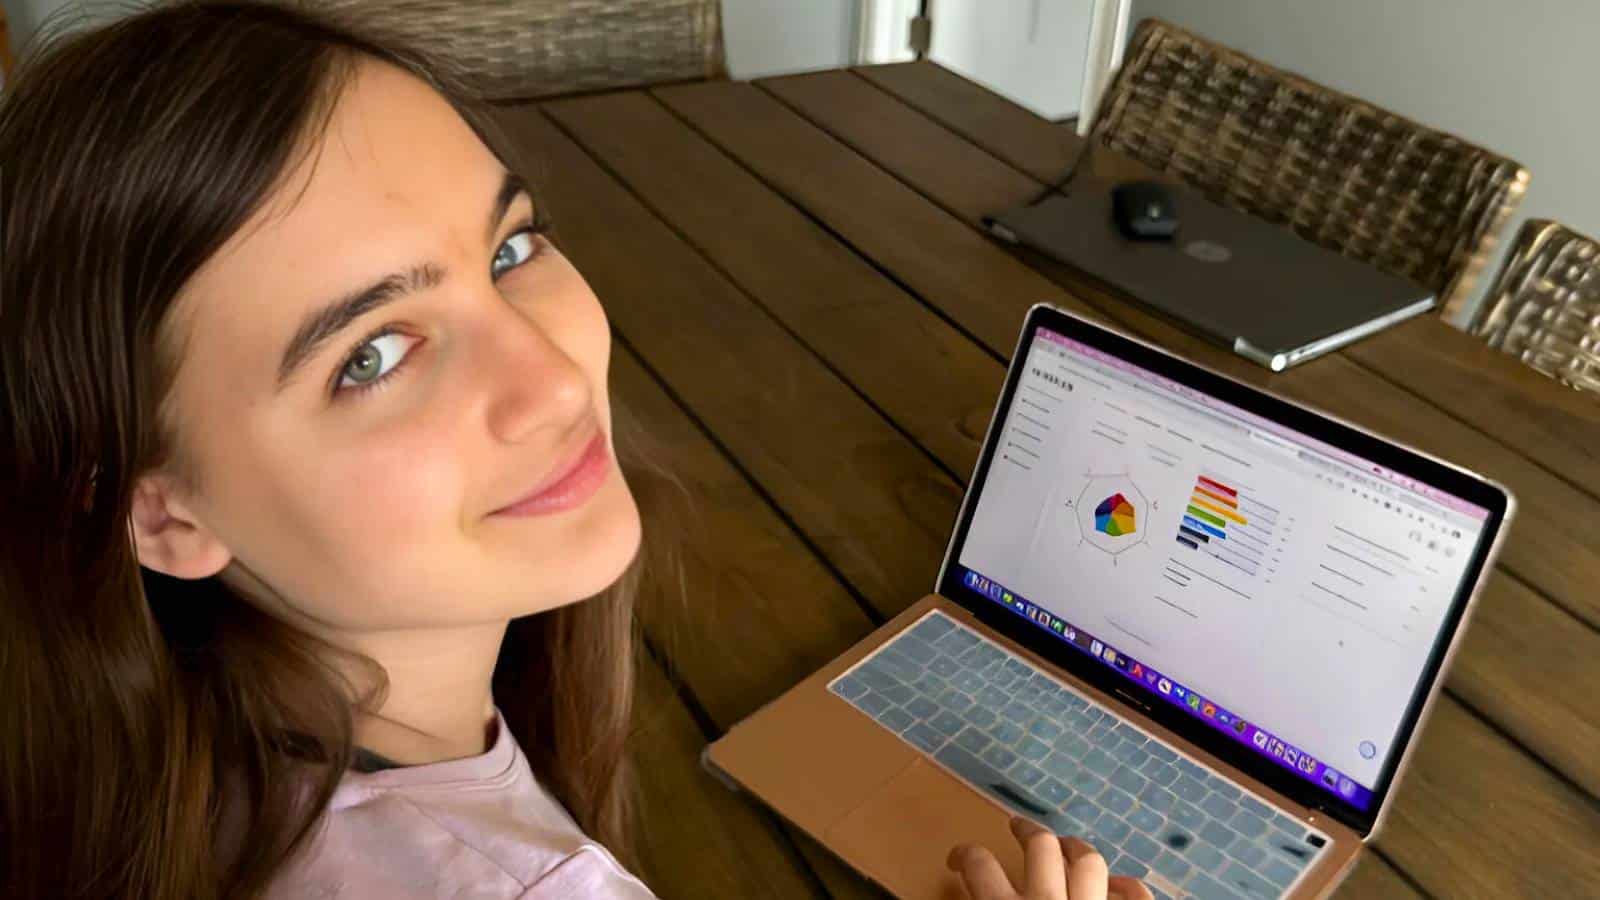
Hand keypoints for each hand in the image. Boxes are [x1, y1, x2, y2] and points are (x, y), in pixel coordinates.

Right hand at [947, 816, 1154, 899]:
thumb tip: (972, 893)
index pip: (979, 866)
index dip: (965, 854)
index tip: (960, 857)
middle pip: (1040, 847)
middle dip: (1029, 831)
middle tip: (1020, 827)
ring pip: (1088, 861)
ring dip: (1077, 850)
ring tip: (1068, 846)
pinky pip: (1135, 895)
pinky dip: (1129, 887)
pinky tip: (1120, 883)